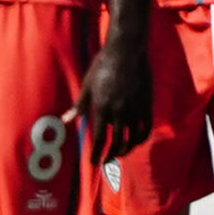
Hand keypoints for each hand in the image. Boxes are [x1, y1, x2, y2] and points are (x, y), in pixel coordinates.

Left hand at [75, 32, 152, 163]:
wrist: (126, 52)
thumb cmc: (101, 66)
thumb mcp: (86, 85)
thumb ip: (78, 106)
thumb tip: (66, 121)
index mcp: (102, 108)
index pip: (100, 138)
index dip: (96, 153)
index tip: (92, 162)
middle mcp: (120, 112)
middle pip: (117, 143)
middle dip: (110, 155)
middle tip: (105, 161)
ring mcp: (135, 109)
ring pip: (133, 139)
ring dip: (126, 149)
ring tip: (120, 153)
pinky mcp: (147, 105)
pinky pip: (146, 128)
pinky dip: (141, 138)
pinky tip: (135, 141)